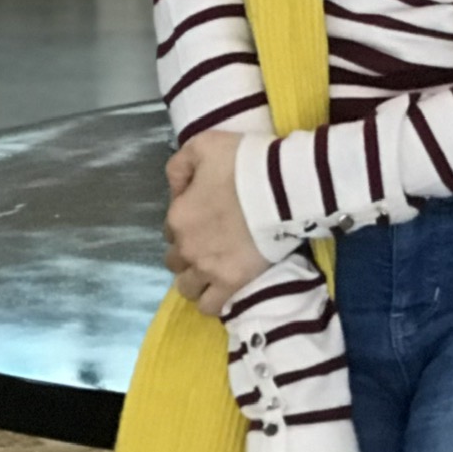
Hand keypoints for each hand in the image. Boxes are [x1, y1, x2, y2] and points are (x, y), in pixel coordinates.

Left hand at [164, 130, 270, 314]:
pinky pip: (211, 306)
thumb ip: (179, 165)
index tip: (206, 215)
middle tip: (212, 241)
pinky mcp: (234, 283)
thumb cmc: (244, 162)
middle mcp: (187, 248)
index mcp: (177, 217)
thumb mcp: (203, 145)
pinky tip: (223, 287)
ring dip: (196, 279)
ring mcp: (209, 269)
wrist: (283, 186)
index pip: (169, 229)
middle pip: (175, 261)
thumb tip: (176, 189)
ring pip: (188, 288)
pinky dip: (213, 300)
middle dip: (188, 253)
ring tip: (215, 268)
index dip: (186, 222)